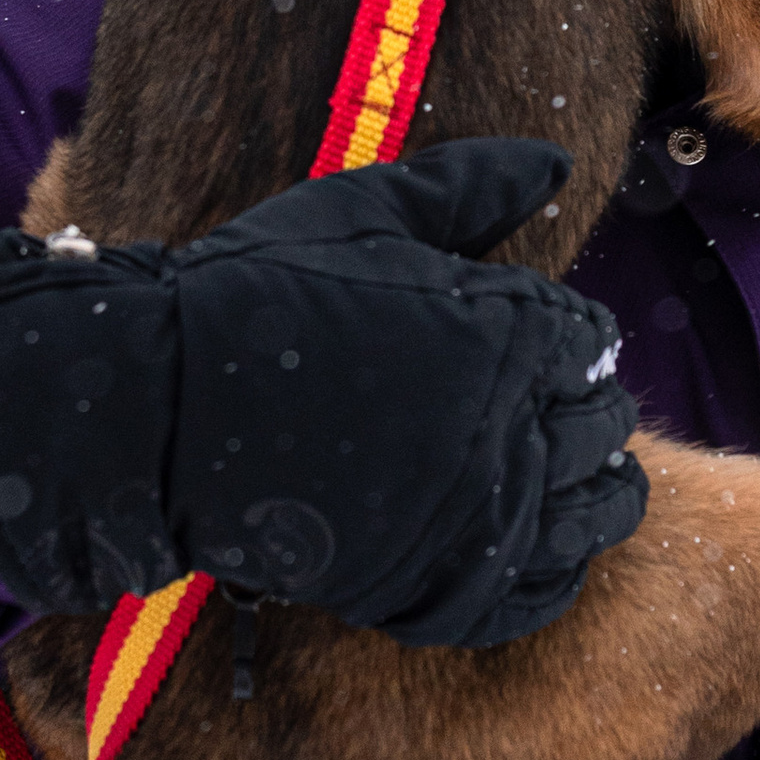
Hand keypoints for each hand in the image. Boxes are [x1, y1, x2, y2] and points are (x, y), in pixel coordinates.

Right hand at [0, 138, 645, 644]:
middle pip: (599, 429)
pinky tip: (529, 552)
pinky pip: (531, 598)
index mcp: (507, 333)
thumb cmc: (258, 294)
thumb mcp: (365, 212)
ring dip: (590, 495)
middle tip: (547, 411)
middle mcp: (506, 430)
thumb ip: (470, 186)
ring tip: (564, 481)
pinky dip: (545, 576)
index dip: (570, 340)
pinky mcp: (429, 589)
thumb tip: (554, 161)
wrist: (160, 410)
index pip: (591, 345)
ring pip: (590, 517)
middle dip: (582, 412)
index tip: (539, 345)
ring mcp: (472, 519)